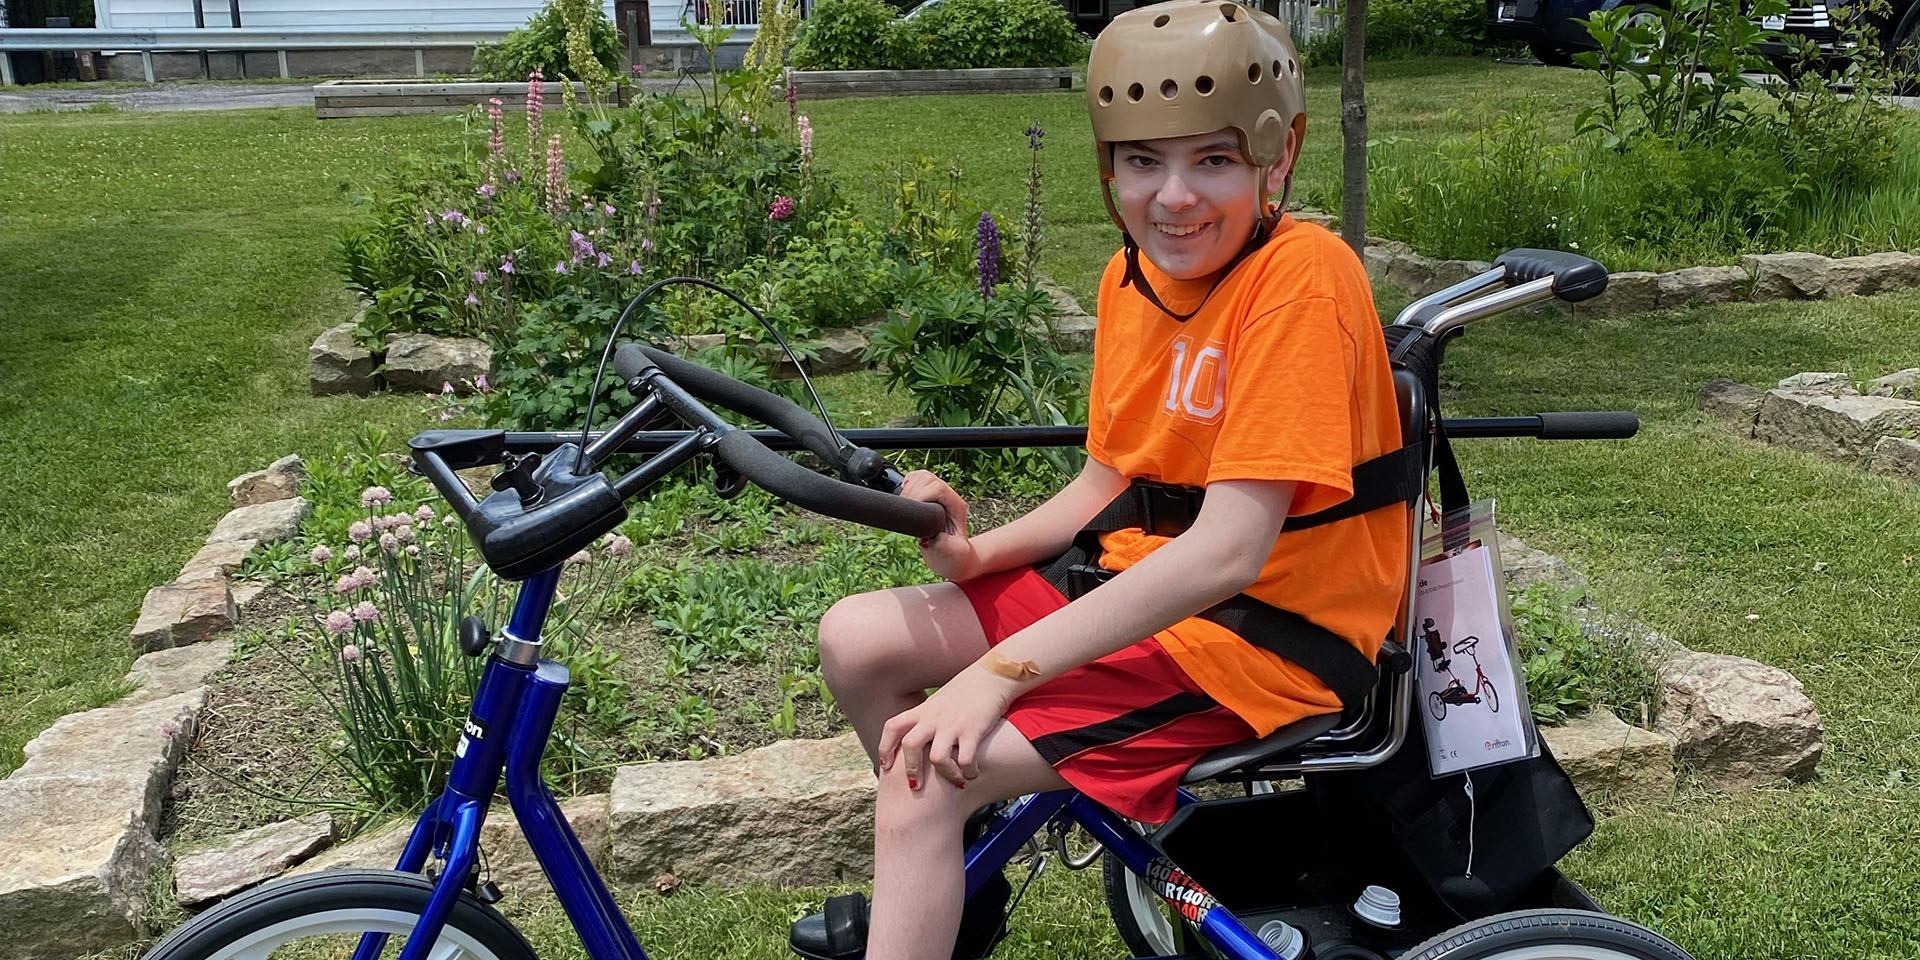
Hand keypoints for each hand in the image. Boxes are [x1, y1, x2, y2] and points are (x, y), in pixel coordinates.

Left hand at [877, 664, 1019, 788]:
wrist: (994, 676)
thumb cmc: (967, 691)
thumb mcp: (939, 702)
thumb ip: (928, 718)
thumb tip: (920, 738)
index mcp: (923, 710)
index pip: (892, 727)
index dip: (884, 748)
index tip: (885, 765)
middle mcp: (934, 718)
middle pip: (910, 746)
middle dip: (910, 770)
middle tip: (916, 786)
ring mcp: (953, 724)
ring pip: (937, 758)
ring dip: (946, 775)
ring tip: (956, 780)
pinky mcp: (974, 730)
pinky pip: (966, 760)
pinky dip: (969, 772)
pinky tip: (974, 772)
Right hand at [900, 470, 981, 580]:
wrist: (952, 554)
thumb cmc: (953, 555)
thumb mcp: (953, 555)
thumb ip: (947, 546)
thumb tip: (936, 536)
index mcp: (956, 507)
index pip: (938, 488)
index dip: (921, 495)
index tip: (913, 511)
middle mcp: (949, 496)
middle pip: (927, 478)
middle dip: (912, 492)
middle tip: (908, 512)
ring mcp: (938, 493)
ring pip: (921, 476)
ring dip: (908, 489)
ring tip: (906, 508)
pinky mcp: (927, 493)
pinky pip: (915, 478)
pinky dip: (906, 485)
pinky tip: (905, 500)